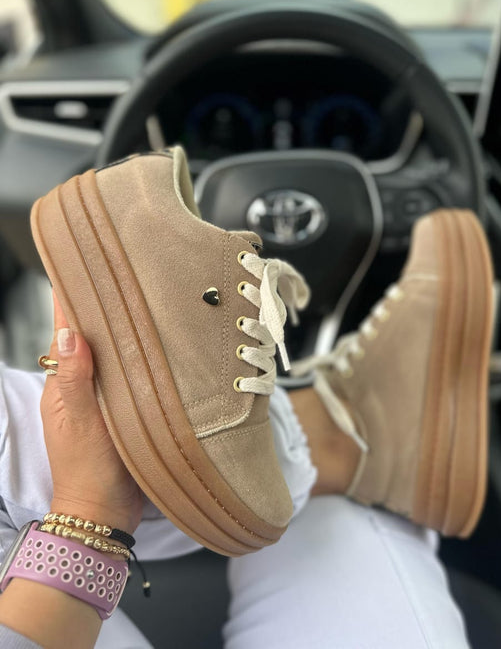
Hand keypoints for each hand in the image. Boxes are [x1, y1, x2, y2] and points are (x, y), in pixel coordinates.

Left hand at [40, 292, 142, 533]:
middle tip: (124, 279)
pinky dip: (138, 360)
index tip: (82, 267)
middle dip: (102, 311)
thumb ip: (76, 378)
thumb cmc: (88, 471)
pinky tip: (156, 348)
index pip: (65, 332)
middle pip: (90, 340)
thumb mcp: (81, 422)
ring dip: (123, 334)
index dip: (72, 302)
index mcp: (63, 384)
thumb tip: (68, 333)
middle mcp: (81, 386)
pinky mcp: (124, 410)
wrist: (106, 514)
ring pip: (113, 356)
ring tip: (143, 303)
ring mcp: (103, 398)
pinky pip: (129, 377)